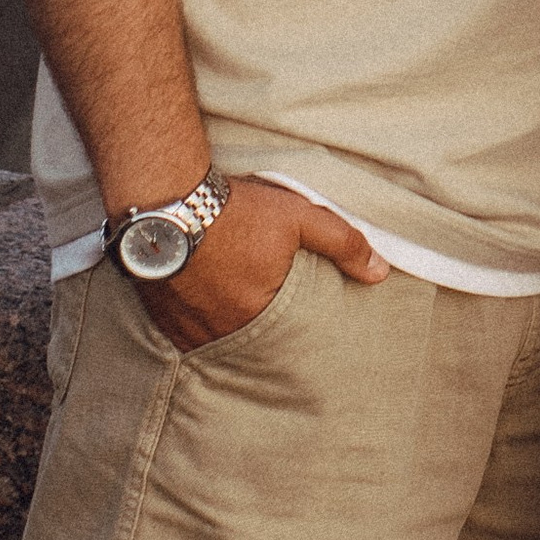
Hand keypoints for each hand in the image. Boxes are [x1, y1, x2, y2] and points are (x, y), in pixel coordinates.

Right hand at [139, 173, 385, 350]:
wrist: (165, 198)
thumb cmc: (234, 209)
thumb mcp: (298, 217)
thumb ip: (341, 243)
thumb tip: (379, 272)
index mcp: (257, 313)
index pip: (287, 337)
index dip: (292, 327)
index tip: (294, 320)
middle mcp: (220, 331)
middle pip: (249, 341)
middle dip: (259, 329)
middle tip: (261, 310)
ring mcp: (186, 328)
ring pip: (216, 339)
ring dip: (226, 326)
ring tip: (232, 304)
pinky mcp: (160, 318)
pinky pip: (185, 333)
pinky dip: (196, 322)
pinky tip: (202, 301)